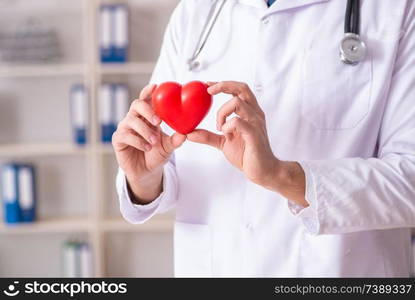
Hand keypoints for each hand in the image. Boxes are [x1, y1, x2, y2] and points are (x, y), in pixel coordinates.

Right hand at [112, 84, 185, 202]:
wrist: (146, 172)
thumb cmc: (156, 154)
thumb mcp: (169, 147)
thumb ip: (176, 140)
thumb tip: (185, 133)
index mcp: (147, 116)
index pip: (146, 99)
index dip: (148, 92)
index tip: (156, 86)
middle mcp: (134, 119)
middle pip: (136, 105)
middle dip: (148, 110)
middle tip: (158, 121)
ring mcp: (125, 128)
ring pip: (131, 120)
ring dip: (145, 130)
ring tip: (154, 141)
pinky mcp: (118, 140)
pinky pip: (126, 135)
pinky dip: (138, 141)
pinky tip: (147, 147)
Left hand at [187, 81, 306, 205]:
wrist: (262, 171)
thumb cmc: (246, 155)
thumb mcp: (223, 143)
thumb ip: (208, 136)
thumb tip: (189, 133)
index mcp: (250, 112)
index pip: (239, 89)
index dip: (223, 84)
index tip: (207, 85)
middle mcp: (255, 114)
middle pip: (242, 88)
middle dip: (223, 85)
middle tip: (208, 91)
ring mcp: (256, 123)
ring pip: (237, 102)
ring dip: (222, 112)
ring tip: (219, 127)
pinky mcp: (254, 135)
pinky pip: (238, 122)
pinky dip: (227, 126)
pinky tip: (226, 135)